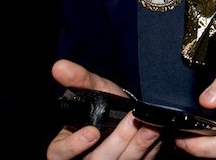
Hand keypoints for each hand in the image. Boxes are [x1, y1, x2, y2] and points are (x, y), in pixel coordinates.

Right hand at [46, 59, 162, 159]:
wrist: (125, 111)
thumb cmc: (103, 102)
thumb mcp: (92, 88)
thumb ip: (78, 79)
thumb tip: (59, 66)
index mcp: (66, 146)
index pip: (61, 153)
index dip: (74, 146)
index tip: (92, 132)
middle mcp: (85, 159)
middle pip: (99, 159)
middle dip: (119, 140)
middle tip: (132, 120)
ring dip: (138, 144)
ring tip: (150, 126)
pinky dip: (149, 149)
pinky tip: (156, 134)